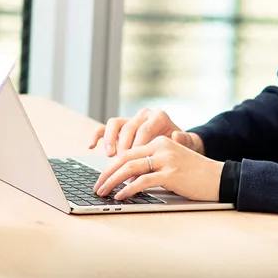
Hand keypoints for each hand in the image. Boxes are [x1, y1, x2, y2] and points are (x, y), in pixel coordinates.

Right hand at [88, 108, 203, 156]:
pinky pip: (104, 128)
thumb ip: (184, 140)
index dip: (138, 146)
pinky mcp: (120, 129)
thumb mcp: (186, 144)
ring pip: (114, 124)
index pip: (144, 129)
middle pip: (128, 127)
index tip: (137, 162)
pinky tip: (91, 146)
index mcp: (158, 116)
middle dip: (124, 146)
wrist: (177, 146)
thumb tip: (176, 135)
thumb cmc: (180, 147)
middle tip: (123, 161)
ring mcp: (130, 120)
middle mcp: (143, 115)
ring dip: (110, 140)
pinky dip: (97, 136)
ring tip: (110, 155)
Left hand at [93, 135, 223, 201]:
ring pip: (130, 167)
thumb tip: (127, 179)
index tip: (102, 178)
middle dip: (107, 173)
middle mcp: (161, 146)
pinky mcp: (171, 174)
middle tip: (96, 186)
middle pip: (125, 157)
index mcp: (159, 141)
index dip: (112, 165)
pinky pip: (142, 180)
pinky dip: (128, 189)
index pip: (128, 151)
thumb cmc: (195, 175)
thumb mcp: (171, 163)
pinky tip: (120, 196)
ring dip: (113, 181)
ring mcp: (166, 159)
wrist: (219, 177)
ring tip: (103, 192)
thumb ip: (152, 167)